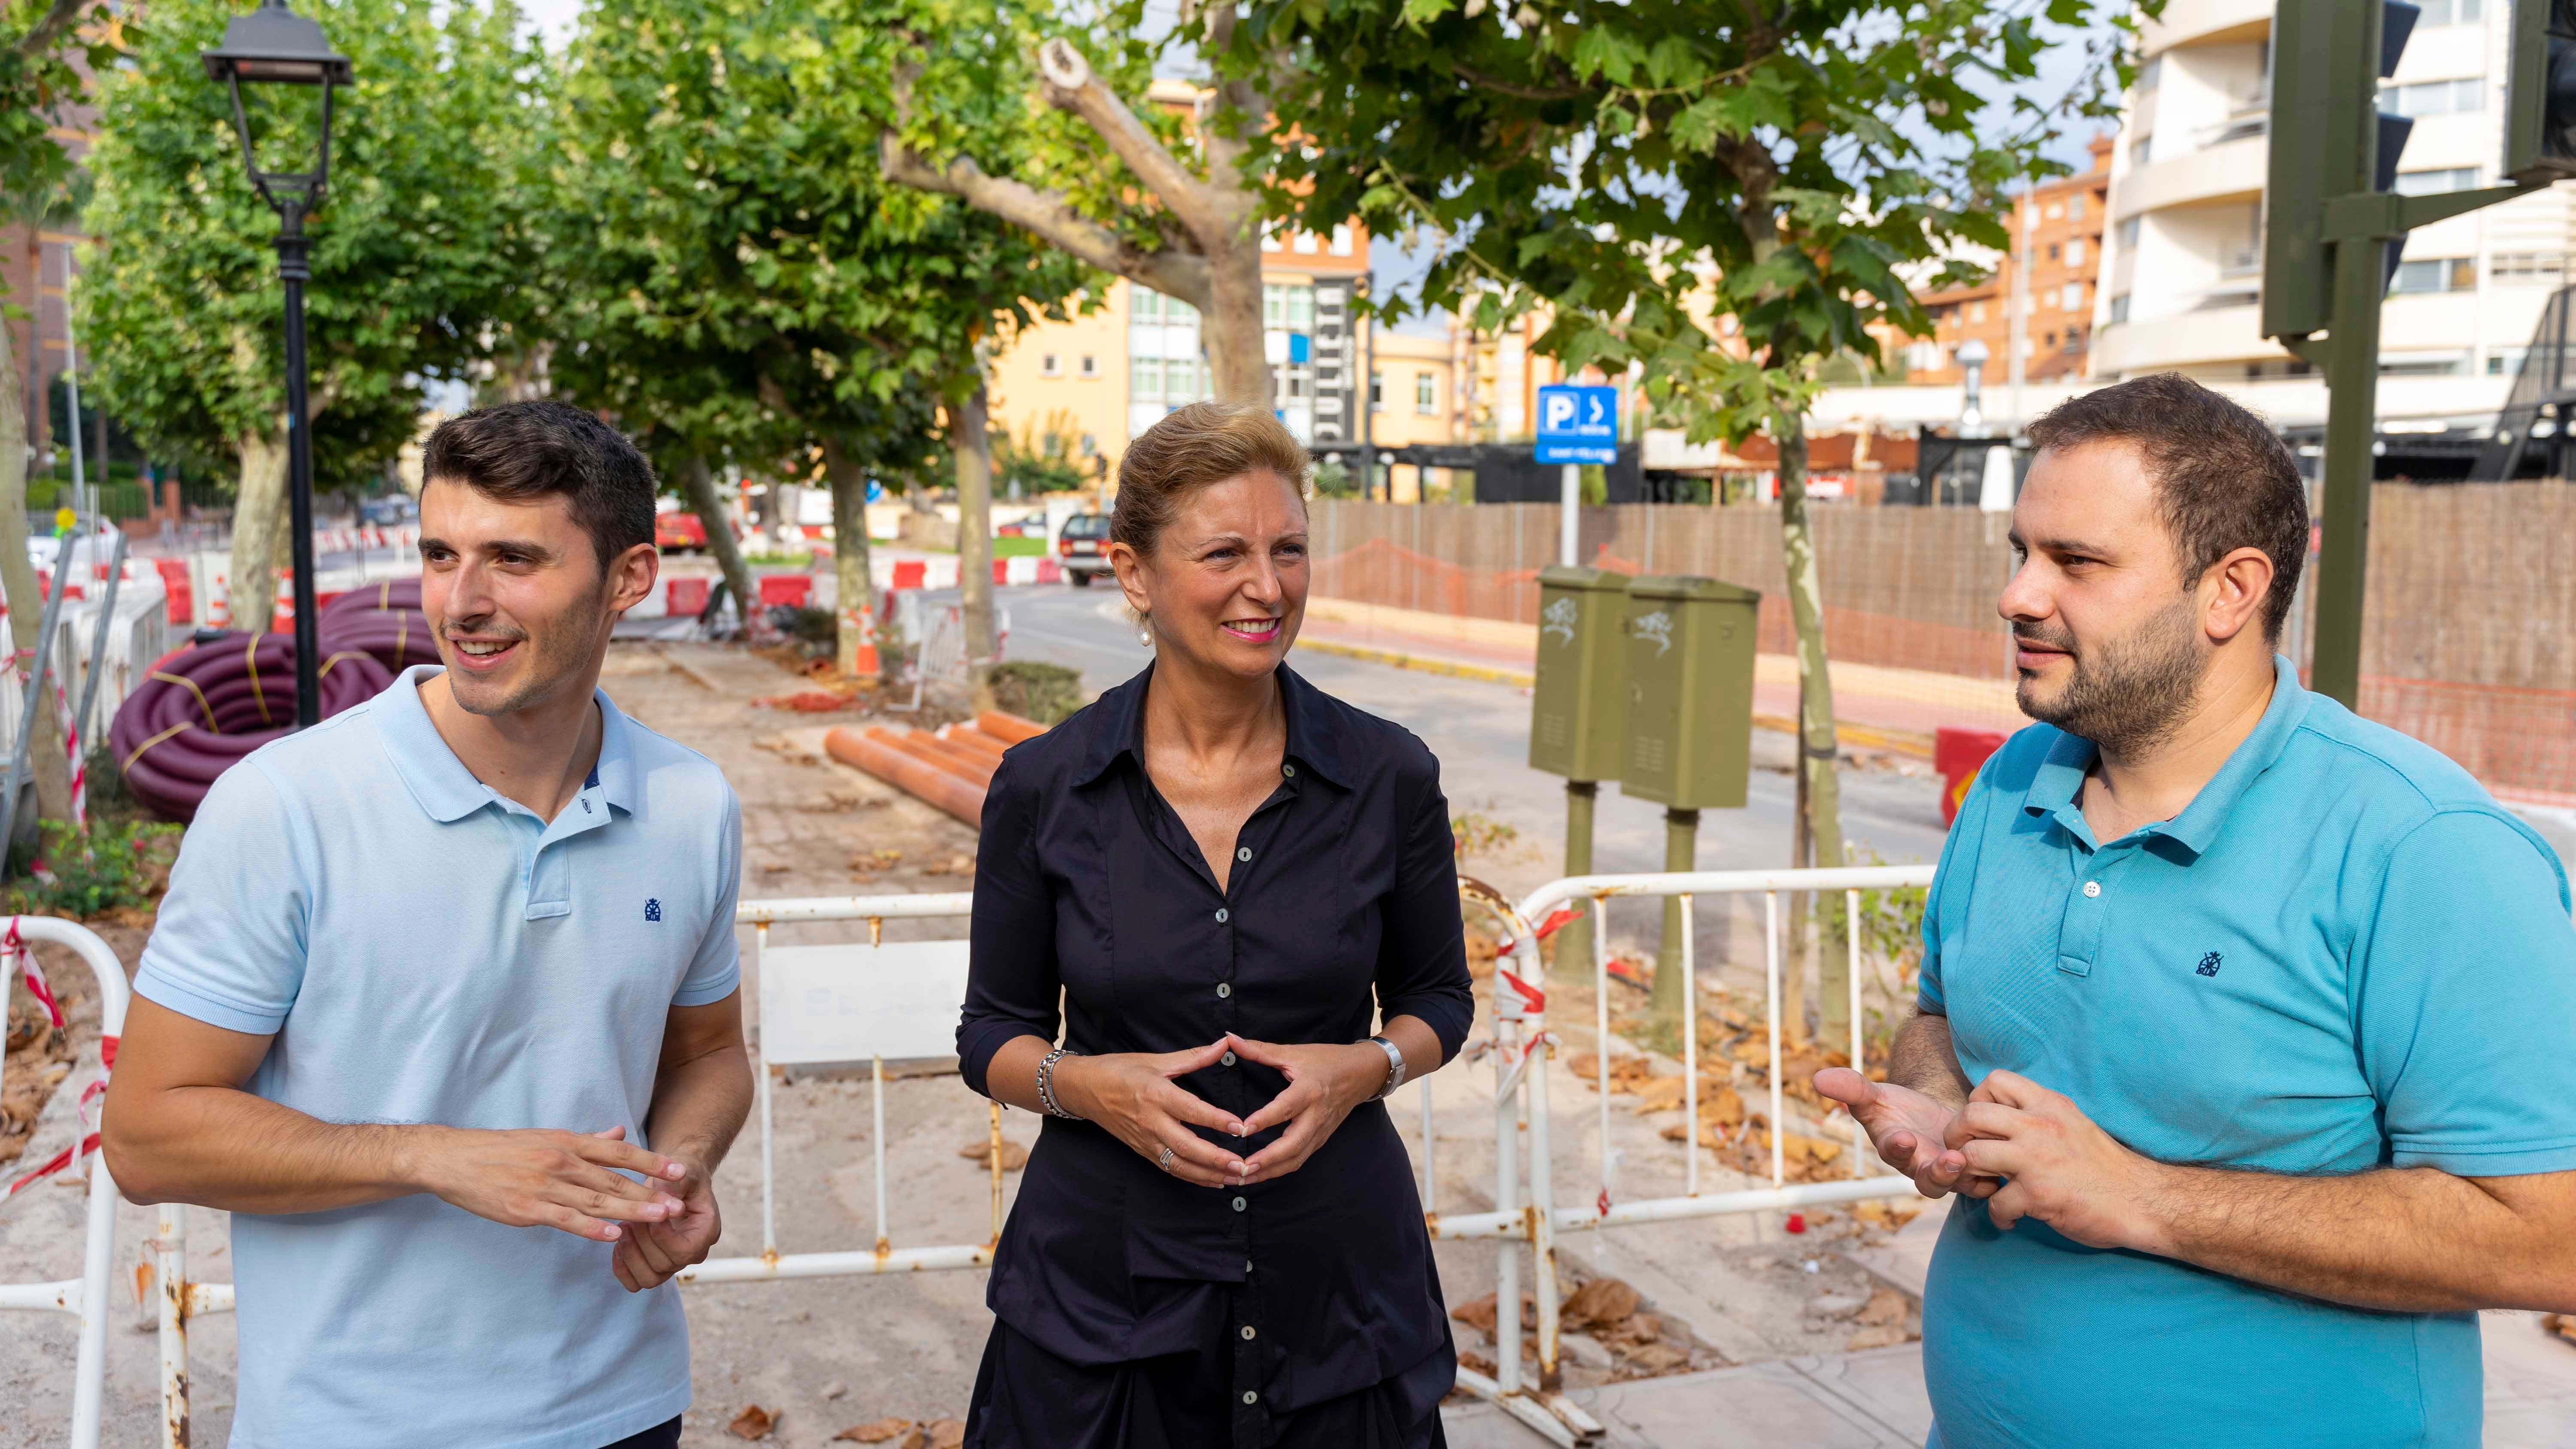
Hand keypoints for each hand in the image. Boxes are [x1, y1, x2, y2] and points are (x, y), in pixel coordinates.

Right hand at [406, 1123, 687, 1243]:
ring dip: (631, 1211)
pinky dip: (591, 1228)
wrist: (454, 1159)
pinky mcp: (527, 1208)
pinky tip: (613, 1235)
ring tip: (659, 1218)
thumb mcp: (547, 1137)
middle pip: (614, 1179)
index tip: (678, 1171)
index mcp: (567, 1142)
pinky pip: (566, 1219)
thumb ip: (586, 1140)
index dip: (651, 1161)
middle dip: (649, 1193)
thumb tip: (618, 1133)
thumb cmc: (502, 1150)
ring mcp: (544, 1185)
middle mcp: (560, 1161)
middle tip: (678, 1204)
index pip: (618, 1152)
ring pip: (596, 1200)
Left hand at [612, 1146, 719, 1291]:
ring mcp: (673, 1263)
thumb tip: (664, 1196)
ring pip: (648, 1279)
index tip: (647, 1214)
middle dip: (642, 1242)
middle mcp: (693, 1253)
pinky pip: (635, 1282)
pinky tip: (618, 1244)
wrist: (674, 1183)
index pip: (684, 1251)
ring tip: (624, 1229)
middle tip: (630, 1218)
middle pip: (663, 1266)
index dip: (661, 1237)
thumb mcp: (683, 1172)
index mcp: (707, 1232)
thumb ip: (676, 1183)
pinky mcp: (654, 1267)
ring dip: (630, 1255)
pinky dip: (622, 1268)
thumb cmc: (680, 1176)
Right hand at [1054, 1041, 1250, 1187]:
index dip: (1217, 1120)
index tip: (1241, 1127)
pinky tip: (1215, 1181)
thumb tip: (1226, 1043)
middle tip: (1244, 1165)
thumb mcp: (1157, 1060)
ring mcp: (1145, 1140)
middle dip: (1217, 1159)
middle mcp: (1151, 1121)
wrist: (1083, 1089)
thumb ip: (1195, 1056)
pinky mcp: (1142, 1151)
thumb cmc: (1120, 1070)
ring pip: (1180, 1165)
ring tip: (1236, 1178)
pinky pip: (1170, 1169)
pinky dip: (1193, 1178)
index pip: (1191, 1110)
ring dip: (1209, 1175)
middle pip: (1187, 1146)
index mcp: (1156, 1094)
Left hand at [1229, 1034, 1387, 1184]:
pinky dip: (1279, 1170)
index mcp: (1309, 1090)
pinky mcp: (1320, 1140)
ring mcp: (1320, 1131)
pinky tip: (1259, 1174)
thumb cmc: (1327, 1061)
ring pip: (1295, 1159)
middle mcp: (1316, 1115)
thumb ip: (1260, 1050)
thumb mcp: (1295, 1052)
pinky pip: (1299, 1159)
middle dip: (1267, 1160)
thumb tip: (1229, 1039)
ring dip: (1269, 1171)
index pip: (1285, 1109)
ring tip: (1243, 1178)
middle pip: (1293, 1145)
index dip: (1264, 1120)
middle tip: (1241, 1168)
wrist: (1362, 1074)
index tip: (1242, 1129)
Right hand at [1814, 1067, 1993, 1200]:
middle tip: (1949, 1161)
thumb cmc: (1896, 1109)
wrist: (1928, 1118)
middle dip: (1938, 1173)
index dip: (1897, 1147)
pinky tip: (2000, 1151)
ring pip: (1959, 1184)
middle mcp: (1922, 1166)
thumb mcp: (1874, 1094)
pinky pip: (1986, 1179)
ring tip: (1973, 1160)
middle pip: (1928, 1181)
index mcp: (1896, 1147)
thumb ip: (1851, 1088)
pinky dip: (1993, 1171)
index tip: (1902, 1138)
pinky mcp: (1974, 1172)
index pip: (1893, 1152)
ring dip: (1967, 1175)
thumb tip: (1818, 1077)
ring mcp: (1949, 1173)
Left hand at [1946, 1070, 2168, 1251]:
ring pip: (1971, 1156)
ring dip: (1969, 1176)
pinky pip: (1995, 1204)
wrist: (2142, 1200)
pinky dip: (1997, 1216)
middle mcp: (2040, 1126)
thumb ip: (2039, 1116)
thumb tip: (2001, 1116)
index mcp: (2049, 1105)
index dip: (1978, 1100)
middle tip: (1964, 1154)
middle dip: (1957, 1136)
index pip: (1995, 1080)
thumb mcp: (2071, 1124)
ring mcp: (2037, 1159)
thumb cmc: (2104, 1166)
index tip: (1985, 1126)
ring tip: (1984, 1188)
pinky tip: (2010, 1219)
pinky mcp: (2038, 1194)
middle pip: (1971, 1114)